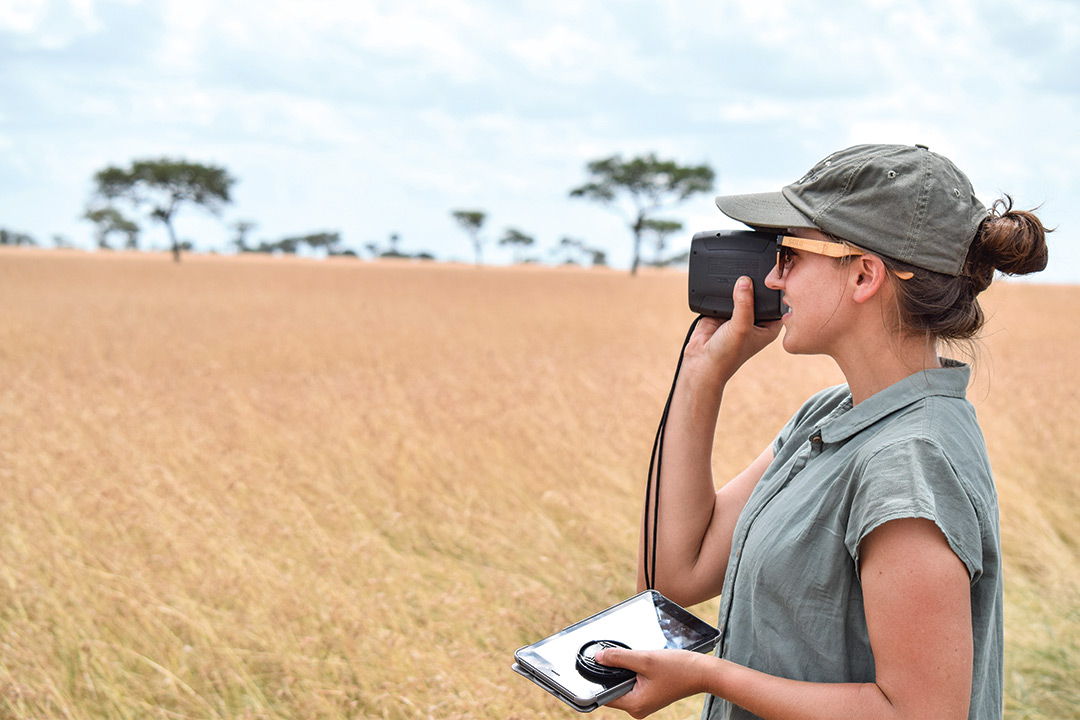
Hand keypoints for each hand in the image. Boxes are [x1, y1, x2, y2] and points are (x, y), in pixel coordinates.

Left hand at [594, 647, 710, 718]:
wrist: (702, 672)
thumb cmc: (678, 668)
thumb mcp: (645, 659)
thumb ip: (619, 658)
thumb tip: (598, 658)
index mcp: (635, 705)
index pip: (603, 695)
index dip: (595, 680)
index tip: (588, 667)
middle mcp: (637, 708)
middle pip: (612, 689)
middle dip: (610, 672)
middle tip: (610, 656)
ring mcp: (642, 702)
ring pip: (621, 684)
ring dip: (622, 670)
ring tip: (632, 659)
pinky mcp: (648, 695)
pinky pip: (631, 683)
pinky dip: (630, 671)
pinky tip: (638, 662)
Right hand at [683, 277, 781, 387]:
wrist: (701, 362)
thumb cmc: (727, 355)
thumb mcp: (741, 328)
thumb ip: (744, 305)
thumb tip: (745, 281)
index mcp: (768, 326)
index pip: (778, 302)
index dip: (776, 291)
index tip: (773, 277)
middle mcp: (755, 320)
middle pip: (758, 295)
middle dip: (755, 286)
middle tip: (752, 272)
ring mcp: (738, 315)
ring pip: (741, 293)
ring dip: (737, 286)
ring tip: (736, 276)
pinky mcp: (722, 311)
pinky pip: (724, 294)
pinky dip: (722, 289)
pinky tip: (722, 284)